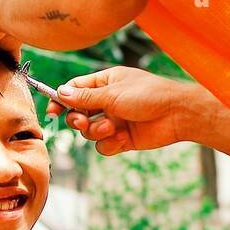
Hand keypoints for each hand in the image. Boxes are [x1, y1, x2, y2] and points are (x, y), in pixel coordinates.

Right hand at [48, 65, 186, 155]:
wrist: (177, 114)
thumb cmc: (149, 95)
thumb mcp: (113, 93)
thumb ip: (85, 97)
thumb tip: (60, 93)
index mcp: (105, 83)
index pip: (75, 89)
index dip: (61, 99)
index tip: (53, 111)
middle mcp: (108, 101)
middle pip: (78, 113)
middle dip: (78, 119)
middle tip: (84, 122)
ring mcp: (114, 120)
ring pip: (89, 132)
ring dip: (96, 132)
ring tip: (112, 128)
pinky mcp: (122, 138)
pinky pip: (103, 146)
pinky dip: (110, 144)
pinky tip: (123, 138)